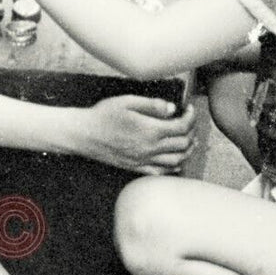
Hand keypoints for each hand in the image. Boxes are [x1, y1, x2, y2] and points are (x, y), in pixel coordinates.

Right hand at [82, 96, 196, 174]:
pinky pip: (160, 172)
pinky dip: (173, 168)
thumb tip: (172, 108)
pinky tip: (176, 162)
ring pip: (176, 160)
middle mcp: (150, 148)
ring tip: (189, 141)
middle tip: (190, 123)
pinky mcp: (135, 167)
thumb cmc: (103, 115)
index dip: (191, 117)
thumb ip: (153, 105)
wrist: (83, 134)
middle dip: (192, 132)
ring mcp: (143, 160)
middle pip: (182, 144)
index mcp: (150, 130)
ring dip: (187, 151)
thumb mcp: (127, 102)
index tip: (190, 109)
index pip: (182, 126)